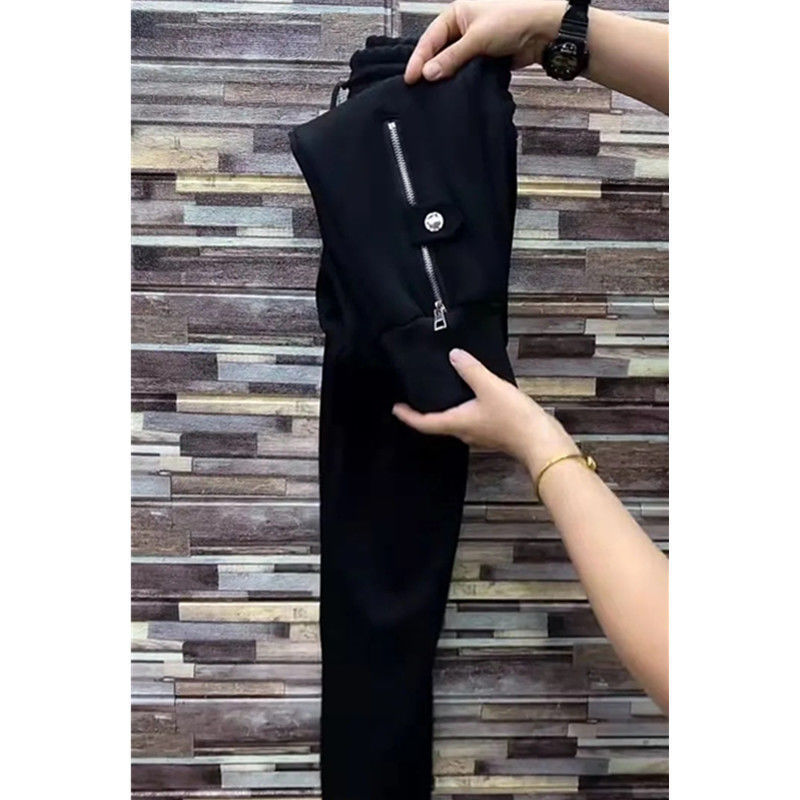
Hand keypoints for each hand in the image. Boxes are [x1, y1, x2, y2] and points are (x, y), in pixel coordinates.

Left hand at [392, 348, 577, 475]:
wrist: (542, 441)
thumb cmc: (514, 418)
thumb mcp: (489, 387)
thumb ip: (470, 370)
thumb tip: (454, 356)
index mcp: (457, 423)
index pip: (425, 422)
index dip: (408, 416)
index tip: (396, 408)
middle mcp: (465, 432)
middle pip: (439, 424)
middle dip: (426, 413)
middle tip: (417, 399)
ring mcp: (480, 434)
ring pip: (457, 423)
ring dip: (447, 410)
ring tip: (444, 394)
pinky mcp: (495, 433)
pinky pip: (474, 421)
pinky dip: (467, 409)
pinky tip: (475, 397)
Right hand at [404, 0, 565, 83]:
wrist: (542, 31)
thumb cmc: (512, 20)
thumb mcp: (476, 38)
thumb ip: (451, 58)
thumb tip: (429, 74)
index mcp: (457, 13)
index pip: (430, 38)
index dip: (419, 59)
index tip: (410, 78)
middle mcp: (463, 27)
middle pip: (438, 51)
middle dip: (430, 69)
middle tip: (418, 89)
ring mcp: (473, 44)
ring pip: (452, 63)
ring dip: (445, 77)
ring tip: (433, 93)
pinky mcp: (484, 59)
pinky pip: (465, 71)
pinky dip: (459, 81)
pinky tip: (452, 92)